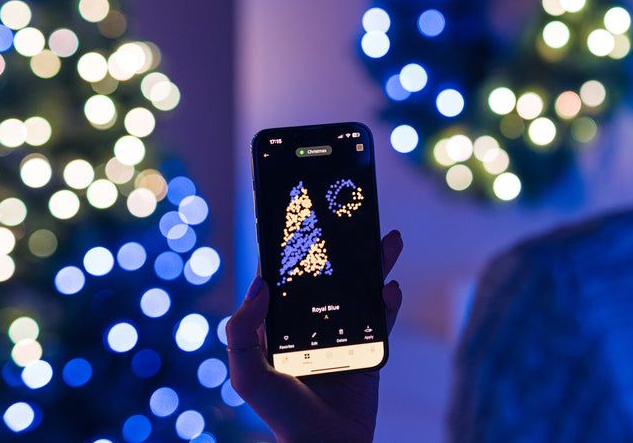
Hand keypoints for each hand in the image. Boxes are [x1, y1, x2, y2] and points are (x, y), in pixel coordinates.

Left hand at [226, 230, 402, 442]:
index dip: (297, 248)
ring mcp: (343, 331)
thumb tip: (260, 283)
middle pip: (332, 274)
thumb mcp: (248, 374)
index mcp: (284, 321)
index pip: (290, 276)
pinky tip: (390, 287)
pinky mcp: (369, 346)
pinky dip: (390, 301)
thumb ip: (242, 331)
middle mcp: (314, 320)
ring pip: (361, 288)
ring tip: (389, 239)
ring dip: (376, 263)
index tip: (305, 218)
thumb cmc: (280, 414)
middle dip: (344, 247)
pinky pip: (382, 317)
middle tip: (353, 219)